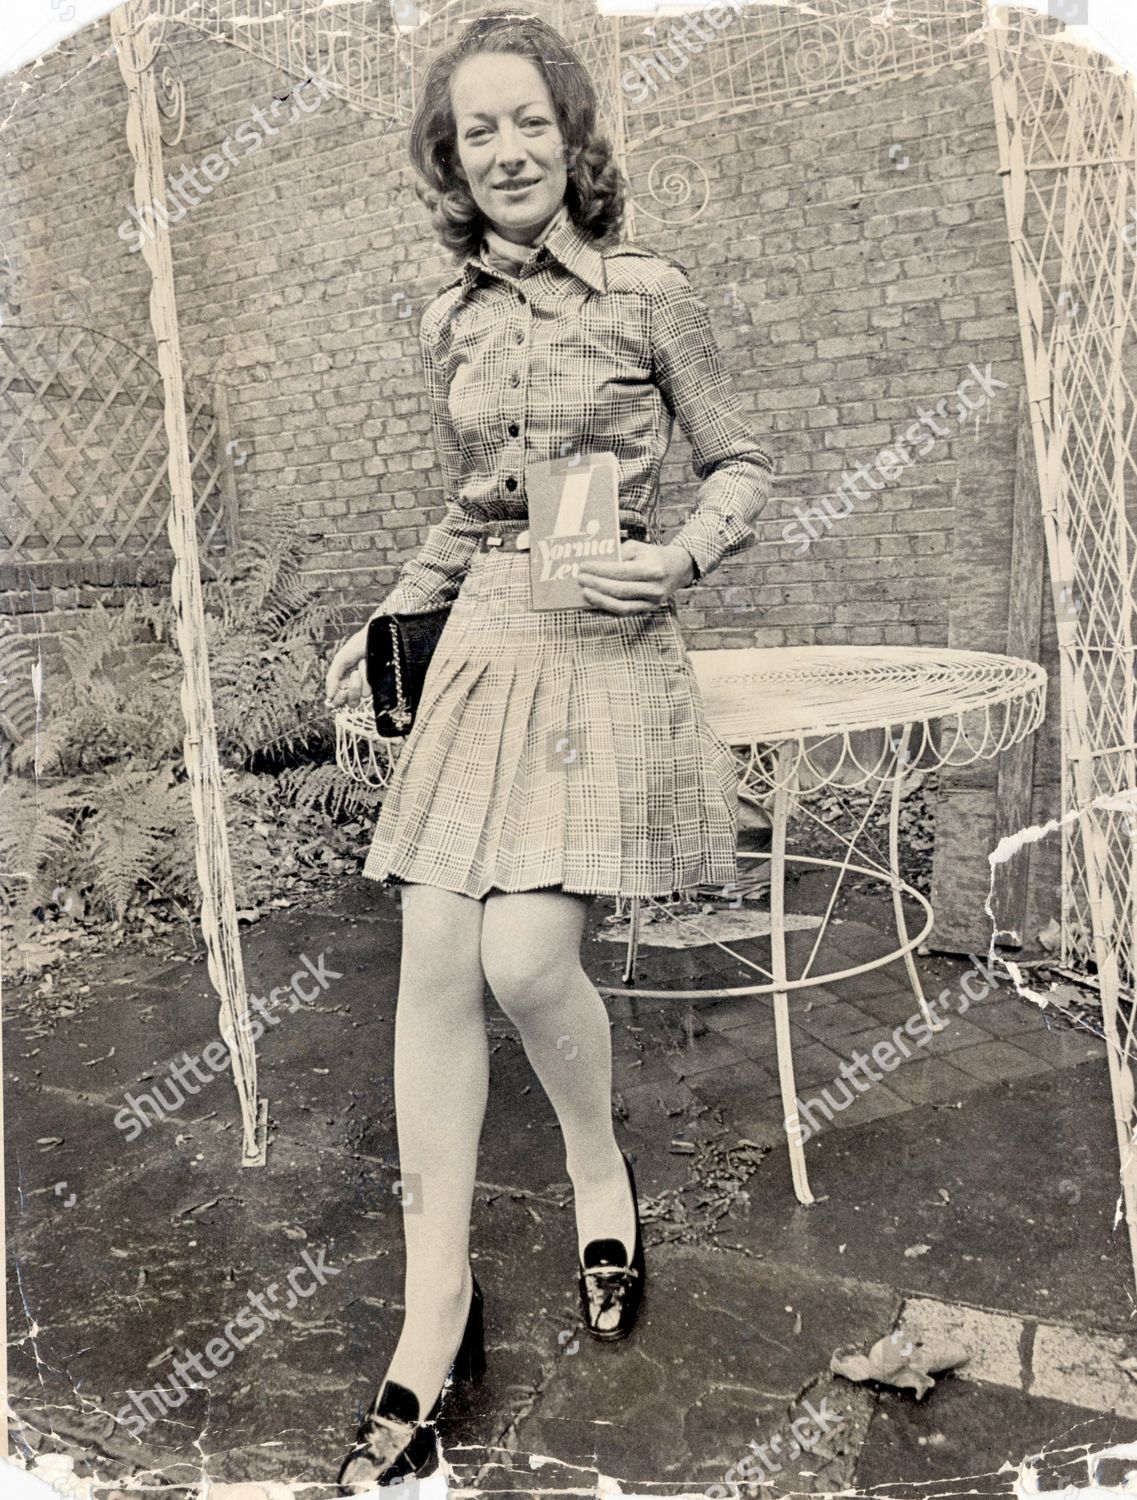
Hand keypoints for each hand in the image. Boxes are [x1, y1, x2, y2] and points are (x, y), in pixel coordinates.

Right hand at [324, 624, 370, 711]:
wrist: (376, 635)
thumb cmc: (359, 645)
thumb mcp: (340, 659)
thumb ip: (332, 677)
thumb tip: (329, 696)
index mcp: (345, 680)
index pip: (339, 700)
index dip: (339, 700)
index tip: (341, 692)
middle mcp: (357, 685)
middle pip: (351, 703)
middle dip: (352, 692)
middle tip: (354, 675)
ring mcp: (369, 685)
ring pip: (362, 696)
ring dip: (361, 679)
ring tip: (363, 663)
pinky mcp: (380, 684)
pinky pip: (372, 690)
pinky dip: (368, 678)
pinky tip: (369, 665)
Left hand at [576, 540, 695, 614]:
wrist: (678, 568)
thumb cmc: (653, 556)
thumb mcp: (638, 547)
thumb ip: (619, 554)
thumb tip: (595, 564)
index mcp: (653, 569)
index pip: (621, 571)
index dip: (600, 570)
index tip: (583, 566)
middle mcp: (654, 588)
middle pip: (620, 590)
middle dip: (597, 585)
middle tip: (580, 579)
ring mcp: (652, 603)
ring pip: (622, 607)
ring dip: (600, 600)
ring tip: (584, 592)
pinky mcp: (648, 610)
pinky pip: (624, 612)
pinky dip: (607, 609)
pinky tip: (594, 603)